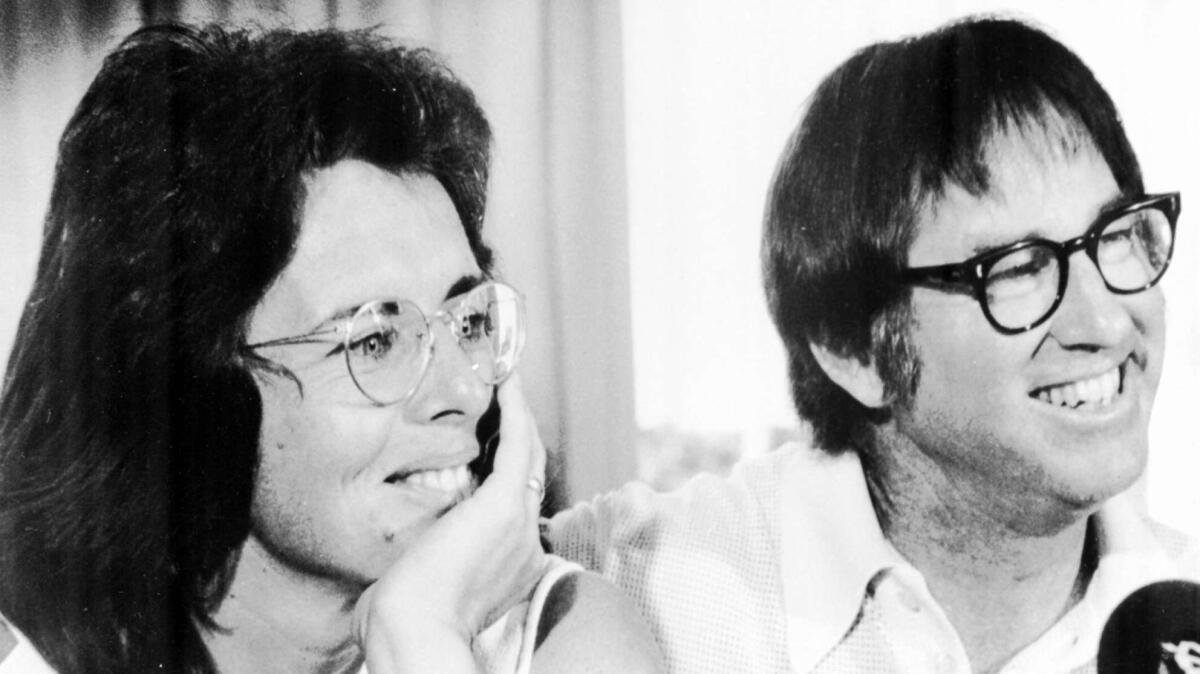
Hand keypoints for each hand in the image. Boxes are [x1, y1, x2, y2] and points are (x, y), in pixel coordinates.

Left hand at [354, 376, 548, 672]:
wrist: (414, 631)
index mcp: (511, 569)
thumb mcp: (415, 591)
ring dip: (520, 417)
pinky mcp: (505, 504)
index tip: (490, 451)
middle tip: (508, 403)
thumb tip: (381, 581)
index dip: (507, 476)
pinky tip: (508, 384)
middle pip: (529, 476)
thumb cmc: (404, 623)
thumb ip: (413, 575)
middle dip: (519, 437)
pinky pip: (519, 444)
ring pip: (529, 456)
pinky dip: (516, 412)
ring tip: (509, 386)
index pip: (515, 511)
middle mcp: (525, 545)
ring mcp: (519, 524)